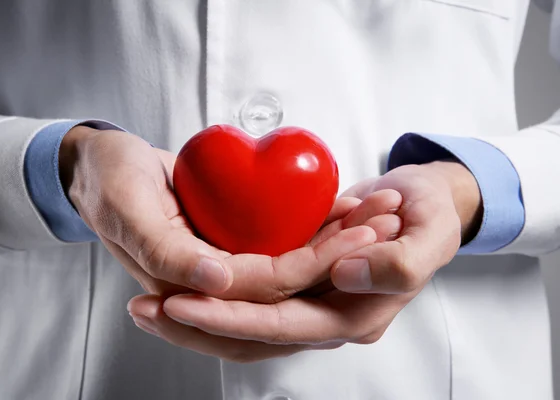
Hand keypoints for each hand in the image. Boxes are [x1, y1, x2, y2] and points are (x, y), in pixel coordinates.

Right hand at [61, 126, 394, 303]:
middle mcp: (213, 287)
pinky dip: (316, 227)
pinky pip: (282, 243)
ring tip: (380, 211)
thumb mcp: (125, 207)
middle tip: (385, 222)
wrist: (102, 165)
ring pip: (294, 269)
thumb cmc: (107, 181)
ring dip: (339, 242)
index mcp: (186, 289)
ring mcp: (226, 266)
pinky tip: (346, 206)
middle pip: (291, 287)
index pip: (263, 289)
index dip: (313, 263)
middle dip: (343, 257)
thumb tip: (217, 281)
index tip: (358, 234)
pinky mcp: (233, 244)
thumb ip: (166, 251)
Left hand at [127, 162, 481, 361]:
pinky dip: (215, 294)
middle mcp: (327, 320)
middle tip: (144, 310)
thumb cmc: (429, 214)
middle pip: (250, 337)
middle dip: (196, 326)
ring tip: (146, 304)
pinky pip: (250, 297)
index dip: (228, 317)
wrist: (424, 201)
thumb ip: (398, 266)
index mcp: (355, 318)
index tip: (180, 301)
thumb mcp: (429, 234)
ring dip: (196, 316)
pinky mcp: (297, 285)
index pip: (280, 325)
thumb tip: (347, 275)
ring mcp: (310, 304)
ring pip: (243, 323)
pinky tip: (179, 283)